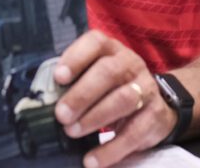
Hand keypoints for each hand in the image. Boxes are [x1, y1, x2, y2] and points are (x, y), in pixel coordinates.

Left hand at [54, 30, 176, 167]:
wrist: (155, 103)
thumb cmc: (112, 87)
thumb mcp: (96, 76)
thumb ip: (75, 81)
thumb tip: (44, 98)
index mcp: (111, 50)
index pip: (96, 43)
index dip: (76, 58)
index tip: (59, 77)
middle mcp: (130, 64)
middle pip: (109, 72)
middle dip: (82, 94)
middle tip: (61, 114)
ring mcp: (146, 88)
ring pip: (123, 99)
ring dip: (95, 118)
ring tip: (72, 132)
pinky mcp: (155, 115)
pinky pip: (134, 133)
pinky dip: (111, 149)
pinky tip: (92, 160)